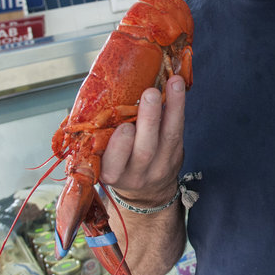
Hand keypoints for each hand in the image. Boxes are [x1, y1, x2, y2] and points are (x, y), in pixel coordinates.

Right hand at [100, 75, 186, 206]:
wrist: (147, 191)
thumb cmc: (118, 165)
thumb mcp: (103, 160)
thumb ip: (100, 137)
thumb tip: (95, 98)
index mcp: (111, 174)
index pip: (113, 166)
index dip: (119, 148)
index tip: (123, 128)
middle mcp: (136, 173)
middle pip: (145, 150)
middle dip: (148, 120)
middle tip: (150, 94)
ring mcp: (160, 165)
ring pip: (168, 137)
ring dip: (172, 108)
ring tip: (173, 83)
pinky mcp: (176, 155)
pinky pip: (179, 130)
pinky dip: (179, 107)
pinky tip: (177, 87)